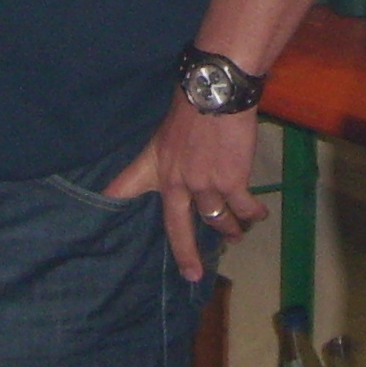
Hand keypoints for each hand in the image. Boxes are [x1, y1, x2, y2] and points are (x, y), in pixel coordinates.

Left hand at [106, 101, 264, 280]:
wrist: (216, 92)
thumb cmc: (191, 104)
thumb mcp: (165, 130)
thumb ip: (166, 156)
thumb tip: (171, 166)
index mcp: (157, 166)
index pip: (126, 187)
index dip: (114, 201)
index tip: (107, 211)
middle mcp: (176, 183)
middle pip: (178, 228)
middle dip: (186, 254)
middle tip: (192, 274)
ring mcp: (204, 186)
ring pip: (217, 219)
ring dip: (230, 229)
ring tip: (237, 235)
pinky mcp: (231, 183)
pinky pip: (244, 208)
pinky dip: (252, 213)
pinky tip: (258, 216)